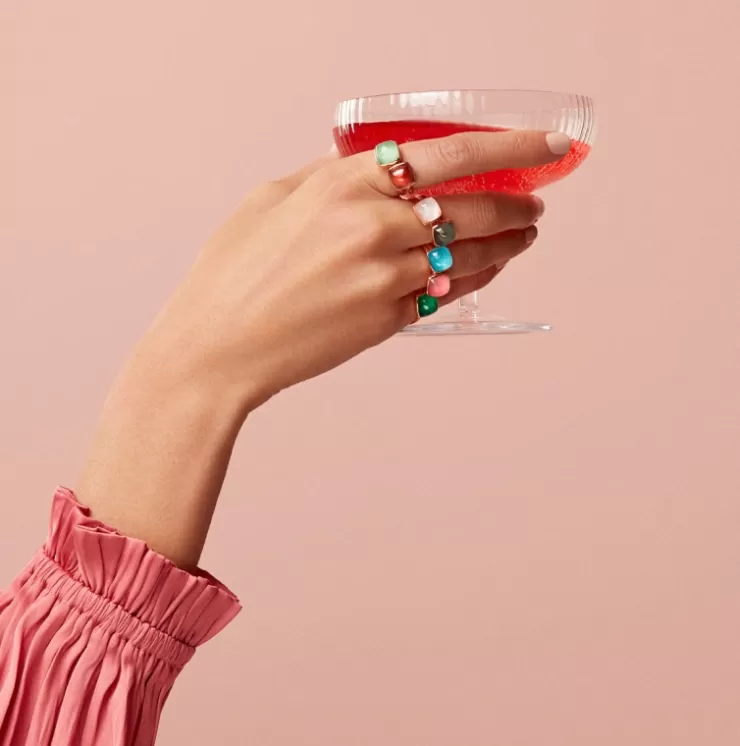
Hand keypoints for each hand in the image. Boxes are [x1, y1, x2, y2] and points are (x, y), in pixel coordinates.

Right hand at [76, 129, 569, 565]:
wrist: (217, 349)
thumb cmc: (232, 271)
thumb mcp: (272, 199)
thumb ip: (328, 176)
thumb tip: (371, 165)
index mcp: (344, 184)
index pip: (448, 154)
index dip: (510, 147)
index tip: (549, 146)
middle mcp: (374, 227)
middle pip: (472, 207)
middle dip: (516, 203)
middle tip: (535, 203)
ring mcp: (386, 278)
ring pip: (470, 256)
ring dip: (506, 243)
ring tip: (524, 235)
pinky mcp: (388, 320)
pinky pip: (447, 294)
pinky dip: (474, 278)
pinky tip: (486, 269)